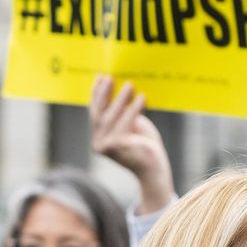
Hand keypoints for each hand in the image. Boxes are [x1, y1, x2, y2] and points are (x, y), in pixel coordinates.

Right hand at [90, 75, 174, 213]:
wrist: (152, 169)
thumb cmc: (143, 145)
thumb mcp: (129, 126)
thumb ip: (120, 113)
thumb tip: (119, 86)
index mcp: (97, 138)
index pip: (94, 113)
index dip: (95, 94)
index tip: (100, 77)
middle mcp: (97, 144)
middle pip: (99, 115)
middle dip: (103, 94)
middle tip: (110, 77)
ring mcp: (106, 147)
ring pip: (110, 118)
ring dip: (120, 100)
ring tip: (130, 85)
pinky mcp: (118, 148)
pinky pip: (125, 124)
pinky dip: (133, 109)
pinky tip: (142, 98)